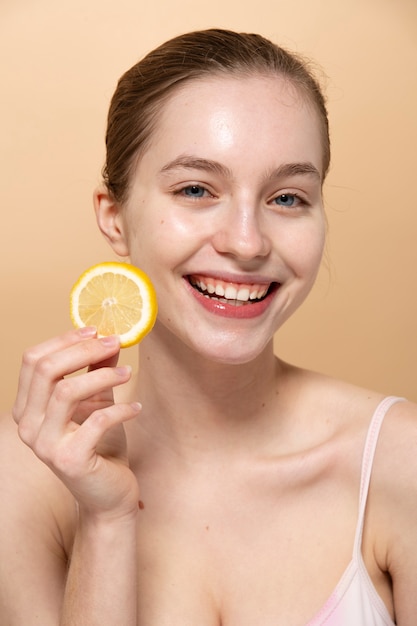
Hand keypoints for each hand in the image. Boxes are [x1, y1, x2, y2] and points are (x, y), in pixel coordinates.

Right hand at [12, 328, 140, 518]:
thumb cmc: (100, 446)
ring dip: (104, 375)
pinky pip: (97, 420)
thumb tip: (109, 337)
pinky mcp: (70, 460)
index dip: (64, 339)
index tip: (96, 330)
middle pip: (46, 370)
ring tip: (129, 374)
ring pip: (67, 391)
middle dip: (84, 350)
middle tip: (116, 343)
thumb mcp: (98, 401)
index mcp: (27, 408)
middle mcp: (28, 426)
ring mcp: (45, 445)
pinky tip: (135, 407)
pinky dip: (121, 408)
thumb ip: (97, 371)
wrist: (108, 495)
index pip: (33, 360)